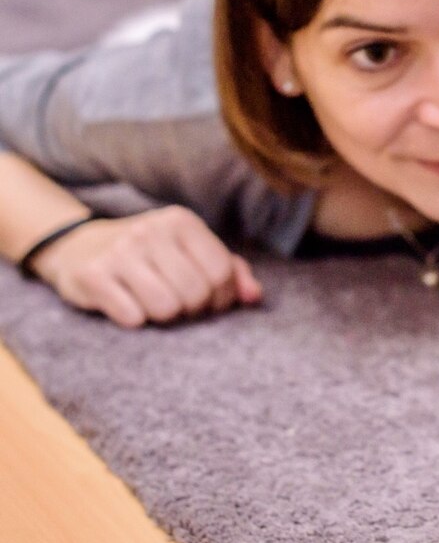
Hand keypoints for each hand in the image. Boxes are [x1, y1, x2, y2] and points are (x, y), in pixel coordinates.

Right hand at [31, 205, 262, 327]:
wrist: (81, 247)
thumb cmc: (151, 256)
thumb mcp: (191, 252)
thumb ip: (231, 272)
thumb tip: (255, 296)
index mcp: (182, 222)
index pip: (222, 272)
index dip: (221, 298)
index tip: (208, 301)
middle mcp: (152, 231)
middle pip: (196, 293)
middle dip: (193, 310)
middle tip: (179, 305)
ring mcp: (121, 251)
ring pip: (166, 308)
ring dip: (164, 317)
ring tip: (154, 304)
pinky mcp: (93, 275)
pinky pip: (133, 317)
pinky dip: (135, 320)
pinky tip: (127, 305)